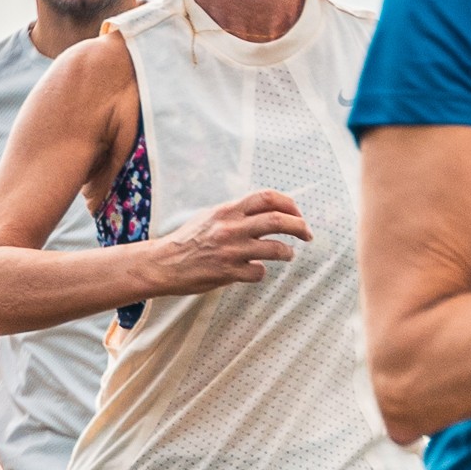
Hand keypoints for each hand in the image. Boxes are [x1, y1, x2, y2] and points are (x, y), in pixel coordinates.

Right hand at [148, 189, 310, 296]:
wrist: (163, 263)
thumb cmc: (188, 240)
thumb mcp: (211, 216)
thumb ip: (236, 213)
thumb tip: (265, 211)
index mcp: (228, 210)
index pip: (266, 197)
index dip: (288, 203)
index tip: (297, 212)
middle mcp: (231, 227)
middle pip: (277, 220)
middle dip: (299, 226)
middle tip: (307, 233)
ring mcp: (230, 250)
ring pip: (275, 248)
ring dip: (288, 252)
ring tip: (289, 254)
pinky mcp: (227, 272)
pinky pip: (258, 272)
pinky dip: (262, 272)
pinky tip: (256, 271)